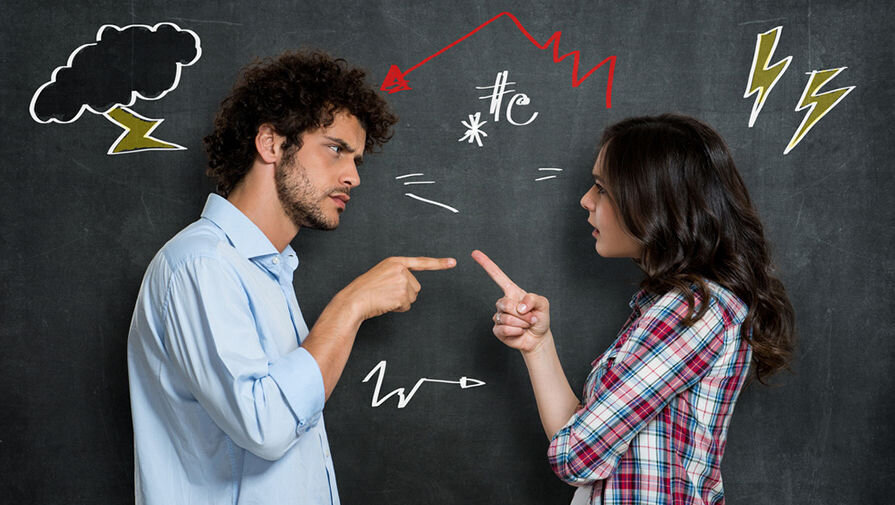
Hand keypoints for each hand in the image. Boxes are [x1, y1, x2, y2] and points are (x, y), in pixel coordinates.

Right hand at [338, 256, 455, 320]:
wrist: (354, 300)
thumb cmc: (364, 290)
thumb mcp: (381, 274)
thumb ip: (397, 275)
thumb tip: (411, 289)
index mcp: (395, 261)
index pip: (421, 262)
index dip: (439, 263)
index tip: (453, 262)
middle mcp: (400, 269)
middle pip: (416, 286)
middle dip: (404, 293)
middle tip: (386, 294)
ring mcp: (402, 281)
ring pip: (412, 296)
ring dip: (401, 301)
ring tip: (384, 298)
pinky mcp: (402, 294)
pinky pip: (407, 306)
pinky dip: (398, 308)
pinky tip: (386, 303)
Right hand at [471, 250, 550, 353]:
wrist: (538, 338)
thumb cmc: (540, 318)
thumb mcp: (543, 304)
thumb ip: (533, 299)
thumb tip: (518, 306)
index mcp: (512, 292)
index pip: (497, 276)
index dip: (486, 264)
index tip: (475, 253)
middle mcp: (503, 302)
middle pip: (504, 303)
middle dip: (520, 313)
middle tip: (531, 318)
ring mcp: (498, 316)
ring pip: (505, 318)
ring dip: (521, 323)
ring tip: (526, 325)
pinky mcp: (497, 329)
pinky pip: (503, 329)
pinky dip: (516, 332)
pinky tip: (520, 332)